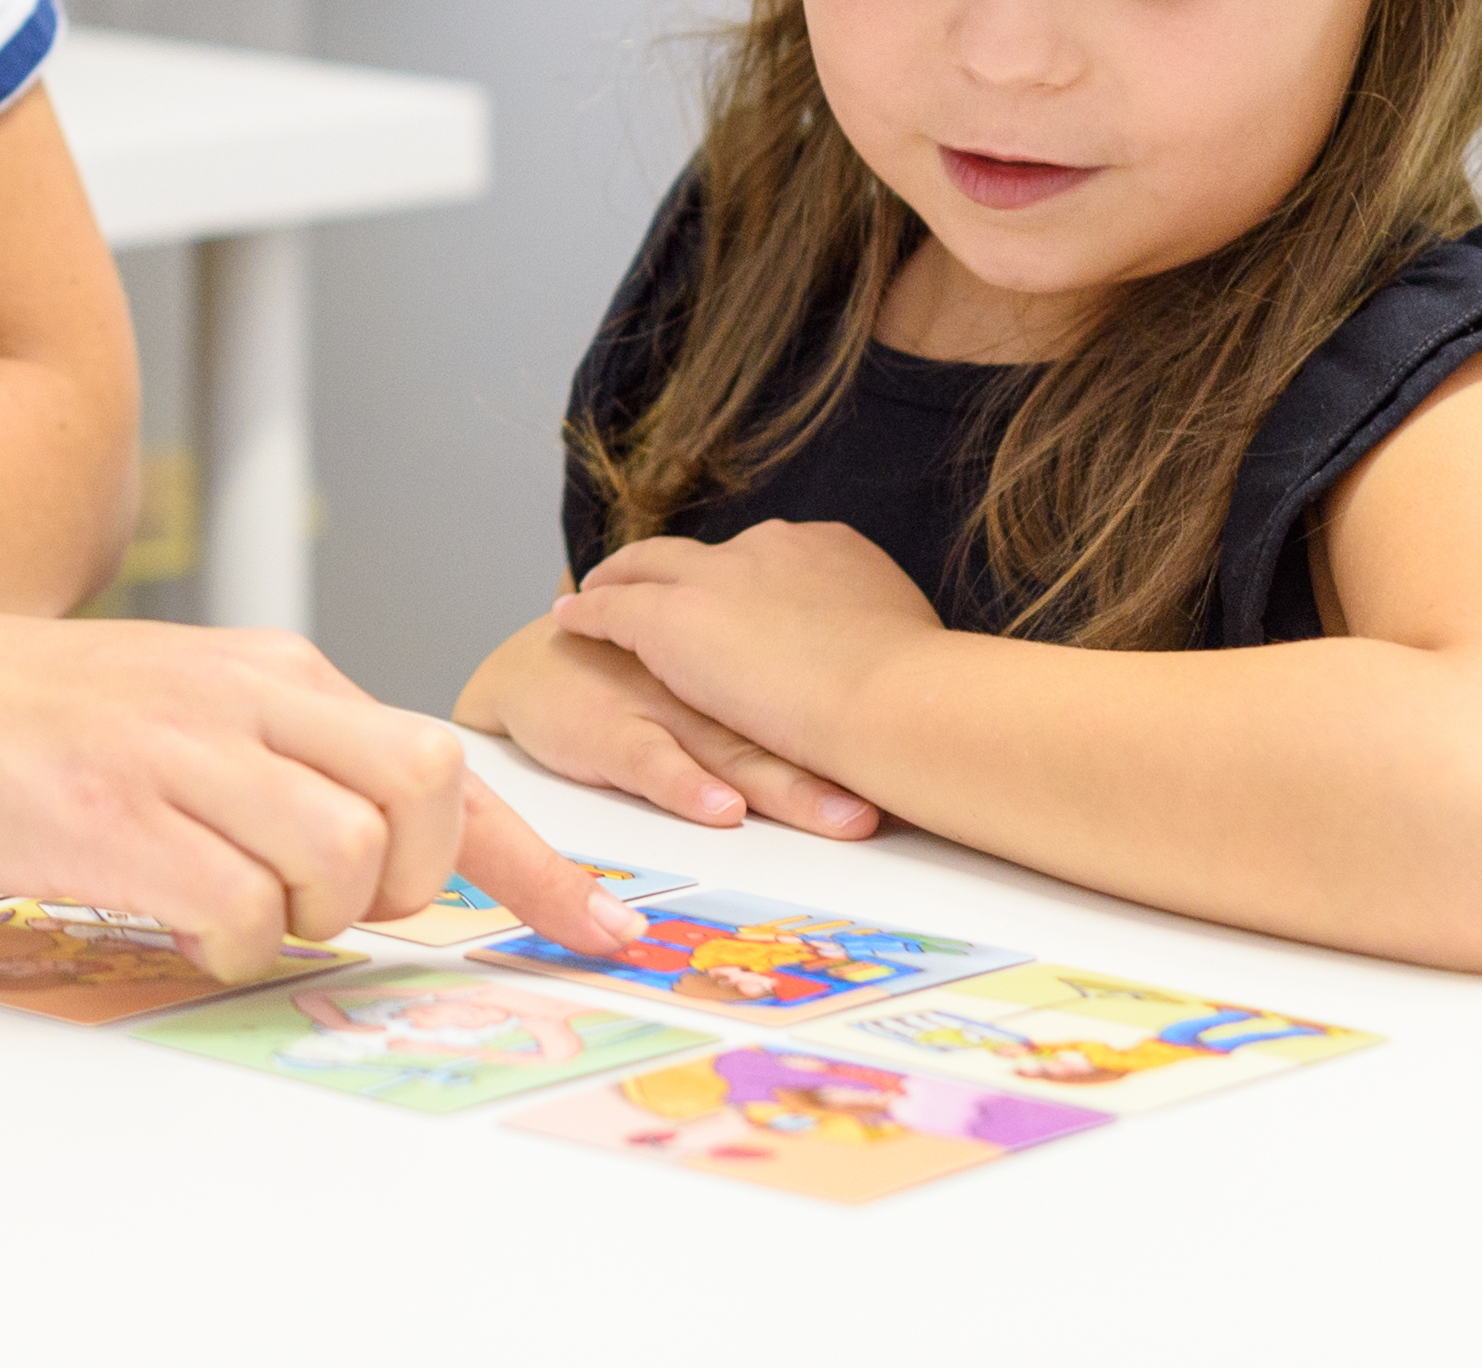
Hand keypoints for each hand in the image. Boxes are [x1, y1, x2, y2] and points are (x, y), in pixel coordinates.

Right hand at [0, 610, 651, 983]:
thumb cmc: (10, 718)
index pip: (444, 760)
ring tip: (227, 907)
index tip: (606, 929)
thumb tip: (375, 846)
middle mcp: (241, 697)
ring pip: (341, 861)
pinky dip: (227, 945)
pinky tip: (169, 921)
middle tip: (334, 909)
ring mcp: (176, 752)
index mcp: (267, 669)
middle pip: (423, 794)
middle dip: (409, 884)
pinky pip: (237, 910)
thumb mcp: (169, 702)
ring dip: (309, 919)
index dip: (540, 862)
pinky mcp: (112, 814)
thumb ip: (274, 754)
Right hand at [460, 610, 877, 836]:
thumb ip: (790, 692)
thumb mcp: (720, 681)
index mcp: (745, 659)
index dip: (882, 728)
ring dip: (790, 786)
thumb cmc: (640, 682)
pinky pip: (651, 761)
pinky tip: (719, 809)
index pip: (823, 691)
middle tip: (912, 802)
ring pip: (734, 746)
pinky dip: (687, 785)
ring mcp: (660, 703)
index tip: (947, 766)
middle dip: (853, 763)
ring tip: (844, 821)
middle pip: (795, 721)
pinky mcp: (607, 733)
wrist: (534, 669)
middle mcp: (712, 681)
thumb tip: (894, 735)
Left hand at [546, 521, 944, 772]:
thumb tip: (887, 656)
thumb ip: (878, 639)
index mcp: (829, 550)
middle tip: (650, 583)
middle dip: (677, 569)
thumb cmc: (920, 692)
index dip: (746, 578)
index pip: (772, 559)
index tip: (734, 595)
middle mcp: (767, 548)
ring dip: (619, 580)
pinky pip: (612, 607)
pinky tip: (569, 620)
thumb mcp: (909, 645)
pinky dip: (588, 612)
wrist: (891, 699)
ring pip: (645, 568)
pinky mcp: (670, 616)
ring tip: (594, 592)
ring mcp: (715, 577)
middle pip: (704, 554)